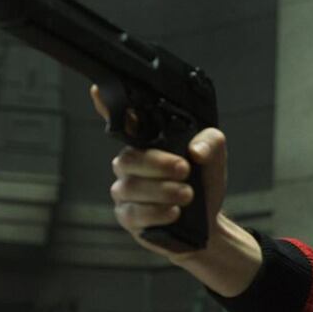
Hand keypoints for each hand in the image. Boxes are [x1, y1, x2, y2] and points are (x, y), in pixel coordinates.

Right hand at [90, 84, 227, 259]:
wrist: (208, 220)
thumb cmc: (204, 182)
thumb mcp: (214, 157)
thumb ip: (210, 143)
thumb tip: (196, 151)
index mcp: (147, 143)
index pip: (123, 122)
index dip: (105, 107)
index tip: (98, 91)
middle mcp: (130, 165)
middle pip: (128, 159)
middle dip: (158, 164)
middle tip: (185, 169)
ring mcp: (126, 192)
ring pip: (130, 187)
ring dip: (162, 191)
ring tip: (187, 194)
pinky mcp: (129, 218)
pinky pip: (132, 214)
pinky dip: (155, 212)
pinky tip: (174, 212)